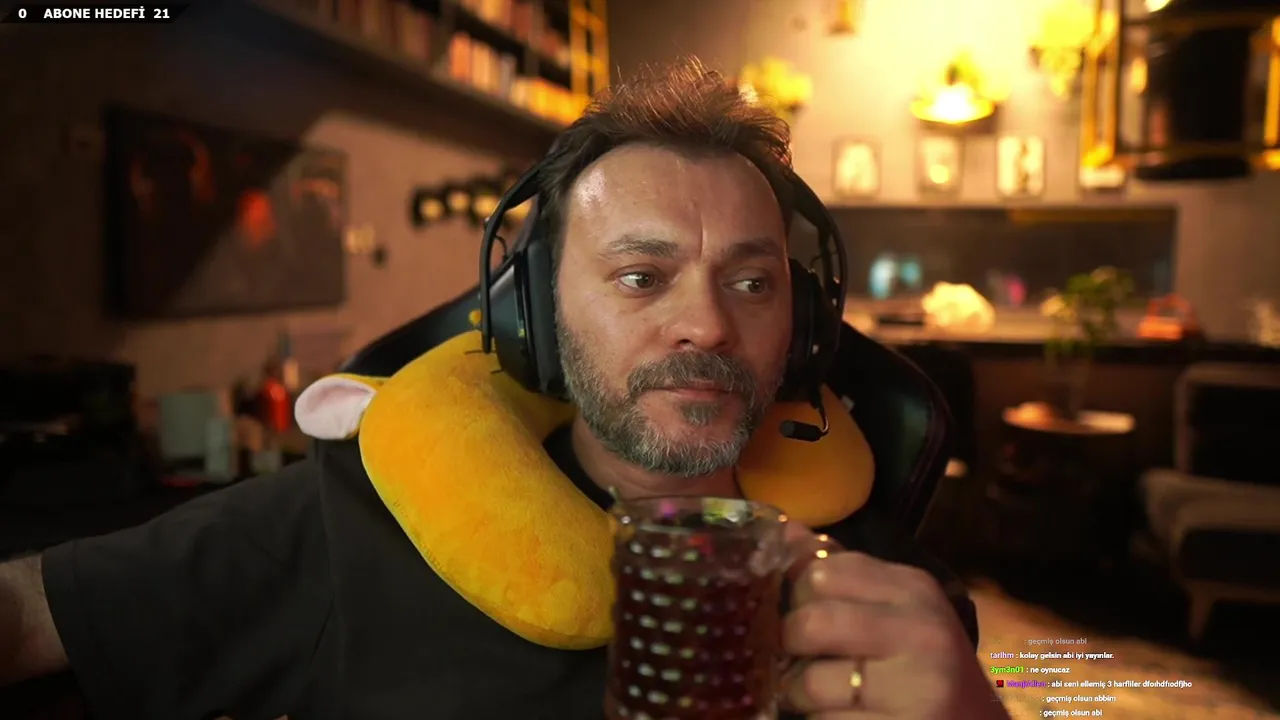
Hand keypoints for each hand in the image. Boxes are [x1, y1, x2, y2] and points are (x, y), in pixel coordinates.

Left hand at [779, 528, 1006, 718]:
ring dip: (797, 693)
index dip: (795, 594)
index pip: (822, 570)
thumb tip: (787, 530)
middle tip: (797, 658)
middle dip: (790, 644)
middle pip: (811, 621)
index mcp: (914, 589)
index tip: (798, 612)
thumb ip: (843, 574)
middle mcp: (921, 631)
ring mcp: (917, 686)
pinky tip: (841, 717)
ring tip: (815, 696)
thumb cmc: (926, 666)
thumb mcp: (895, 610)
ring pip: (810, 682)